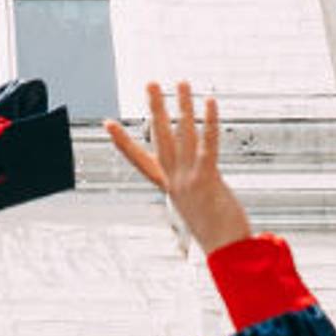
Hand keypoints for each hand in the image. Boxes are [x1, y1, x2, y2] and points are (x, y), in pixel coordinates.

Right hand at [105, 84, 251, 254]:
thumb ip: (196, 192)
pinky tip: (210, 102)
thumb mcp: (199, 210)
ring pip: (183, 135)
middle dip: (155, 108)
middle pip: (161, 138)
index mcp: (170, 188)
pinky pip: (208, 144)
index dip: (123, 142)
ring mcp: (189, 179)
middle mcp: (175, 180)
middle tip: (150, 84)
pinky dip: (209, 121)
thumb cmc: (219, 234)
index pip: (140, 160)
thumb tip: (200, 186)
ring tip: (181, 83)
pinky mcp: (208, 179)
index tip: (108, 124)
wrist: (227, 252)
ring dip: (182, 106)